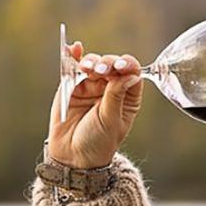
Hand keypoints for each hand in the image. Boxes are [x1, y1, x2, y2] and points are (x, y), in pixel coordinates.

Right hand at [47, 41, 143, 167]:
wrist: (73, 156)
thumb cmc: (98, 142)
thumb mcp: (111, 120)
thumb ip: (116, 96)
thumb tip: (130, 74)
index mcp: (128, 97)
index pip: (132, 72)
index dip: (127, 65)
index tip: (120, 66)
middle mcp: (111, 88)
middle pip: (112, 64)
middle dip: (107, 63)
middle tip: (100, 71)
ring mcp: (92, 85)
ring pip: (94, 63)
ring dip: (91, 61)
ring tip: (86, 68)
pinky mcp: (73, 85)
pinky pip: (75, 67)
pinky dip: (75, 56)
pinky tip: (75, 49)